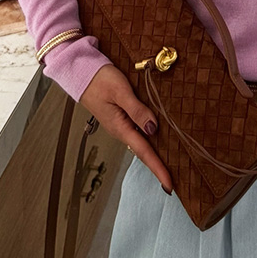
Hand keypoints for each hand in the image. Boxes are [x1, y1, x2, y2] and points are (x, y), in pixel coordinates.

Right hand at [80, 63, 172, 193]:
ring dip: (156, 154)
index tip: (170, 186)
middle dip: (159, 166)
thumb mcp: (121, 92)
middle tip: (176, 182)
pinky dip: (150, 138)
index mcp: (120, 127)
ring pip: (142, 142)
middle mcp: (121, 129)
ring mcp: (121, 124)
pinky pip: (138, 131)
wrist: (81, 71)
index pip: (144, 152)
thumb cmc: (99, 79)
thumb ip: (137, 110)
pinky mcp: (121, 116)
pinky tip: (160, 139)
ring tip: (172, 165)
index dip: (158, 168)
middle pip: (144, 151)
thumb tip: (153, 129)